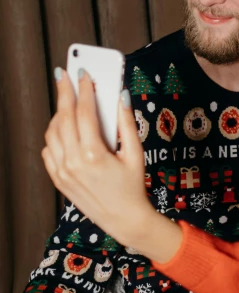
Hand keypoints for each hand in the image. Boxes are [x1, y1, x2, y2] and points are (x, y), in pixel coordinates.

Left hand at [41, 69, 152, 247]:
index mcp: (94, 154)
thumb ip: (126, 123)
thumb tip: (121, 95)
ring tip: (67, 101)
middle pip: (63, 118)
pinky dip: (54, 136)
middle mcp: (73, 162)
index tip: (84, 73)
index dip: (84, 89)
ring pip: (52, 133)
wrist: (124, 219)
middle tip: (64, 76)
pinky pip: (48, 150)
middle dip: (64, 93)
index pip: (84, 112)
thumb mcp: (135, 153)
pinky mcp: (58, 179)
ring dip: (58, 114)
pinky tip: (65, 129)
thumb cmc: (132, 186)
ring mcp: (62, 172)